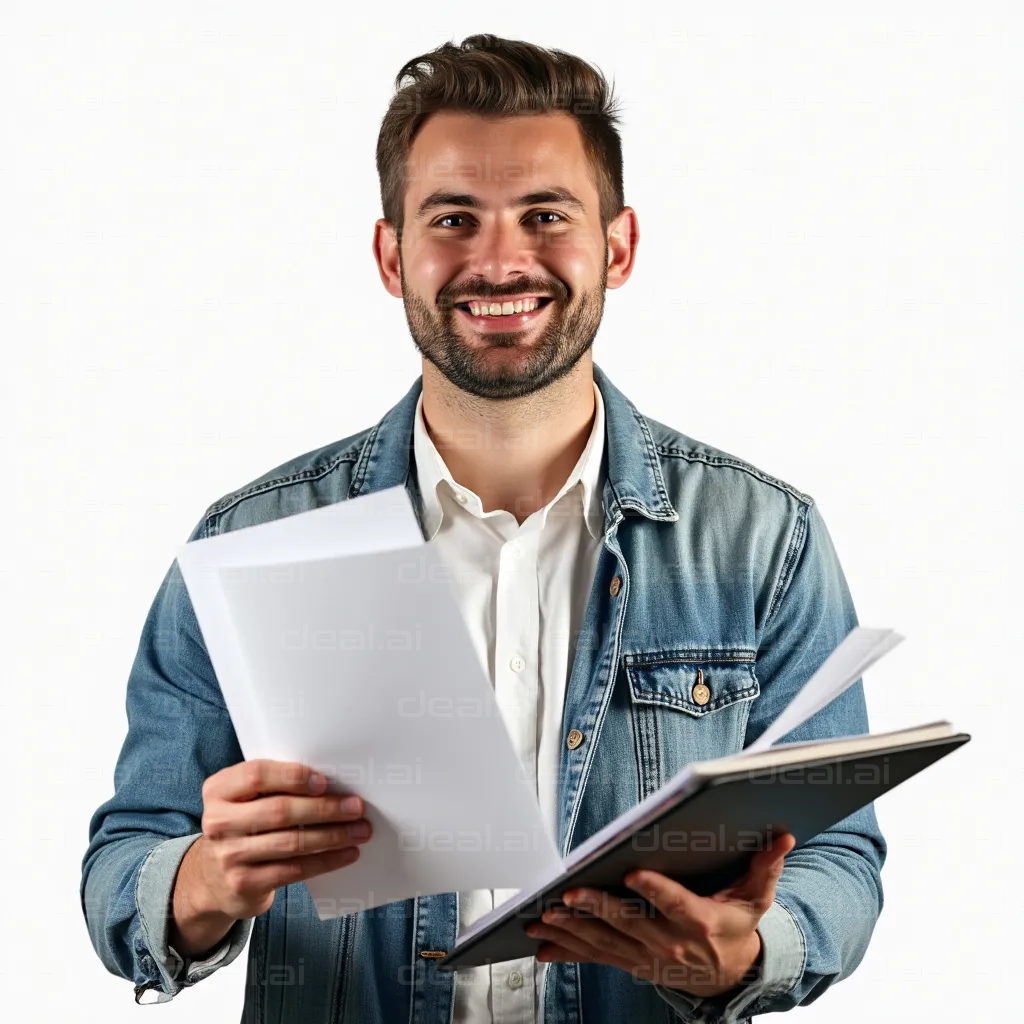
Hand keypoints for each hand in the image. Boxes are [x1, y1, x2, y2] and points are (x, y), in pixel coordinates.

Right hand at [170, 760, 370, 955]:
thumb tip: (333, 782)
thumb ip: (275, 786)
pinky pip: (293, 870)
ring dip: (333, 836)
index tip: (325, 781)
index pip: (256, 775)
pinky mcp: (244, 884)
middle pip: (279, 811)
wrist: (213, 878)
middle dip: (324, 808)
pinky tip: (347, 854)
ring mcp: (229, 856)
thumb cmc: (245, 824)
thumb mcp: (247, 798)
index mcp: (219, 790)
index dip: (293, 776)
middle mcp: (218, 821)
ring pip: (291, 843)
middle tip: (356, 807)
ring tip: (360, 831)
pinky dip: (326, 861)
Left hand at [525, 832, 795, 997]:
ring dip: (571, 929)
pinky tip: (541, 945)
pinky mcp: (630, 963)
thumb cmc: (736, 926)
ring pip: (605, 942)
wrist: (728, 975)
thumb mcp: (756, 899)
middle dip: (596, 908)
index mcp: (700, 923)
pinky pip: (596, 957)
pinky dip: (568, 951)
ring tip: (543, 916)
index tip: (633, 873)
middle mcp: (670, 944)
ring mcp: (646, 957)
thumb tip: (782, 837)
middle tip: (568, 894)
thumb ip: (765, 868)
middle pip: (629, 923)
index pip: (676, 904)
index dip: (655, 890)